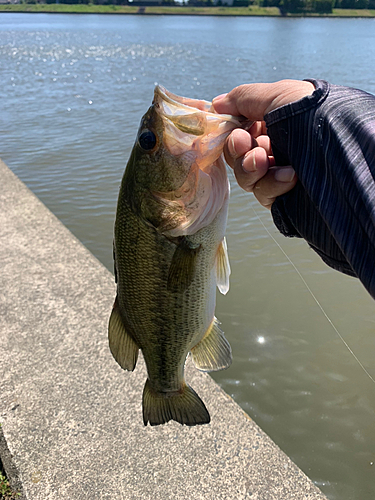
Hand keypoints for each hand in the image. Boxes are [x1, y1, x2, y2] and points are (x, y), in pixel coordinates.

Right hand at [213, 80, 314, 208]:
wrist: (341, 147)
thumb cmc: (312, 114)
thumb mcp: (277, 95)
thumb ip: (243, 98)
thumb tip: (217, 104)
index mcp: (273, 124)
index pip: (238, 134)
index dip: (231, 135)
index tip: (235, 132)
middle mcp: (276, 149)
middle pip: (238, 158)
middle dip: (239, 152)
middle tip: (248, 146)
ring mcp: (279, 174)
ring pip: (246, 178)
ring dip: (250, 169)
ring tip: (265, 161)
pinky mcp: (285, 197)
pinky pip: (264, 195)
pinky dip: (272, 185)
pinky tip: (288, 175)